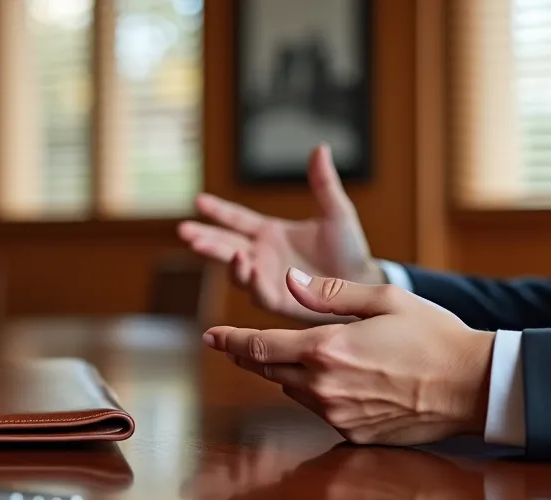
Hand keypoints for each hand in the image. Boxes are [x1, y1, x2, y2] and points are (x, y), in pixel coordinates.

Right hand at [178, 145, 381, 322]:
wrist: (365, 282)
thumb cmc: (349, 248)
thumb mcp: (337, 212)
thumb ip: (324, 184)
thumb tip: (320, 147)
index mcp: (270, 233)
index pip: (237, 220)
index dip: (218, 211)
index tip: (198, 200)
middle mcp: (262, 256)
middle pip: (225, 245)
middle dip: (205, 239)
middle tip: (185, 232)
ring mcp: (266, 279)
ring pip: (235, 270)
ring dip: (224, 261)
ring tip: (215, 249)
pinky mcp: (277, 300)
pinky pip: (258, 292)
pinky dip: (251, 281)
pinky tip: (246, 268)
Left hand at [204, 269, 494, 445]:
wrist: (473, 386)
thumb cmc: (434, 336)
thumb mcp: (383, 300)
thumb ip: (329, 294)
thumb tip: (289, 282)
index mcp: (325, 350)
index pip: (257, 347)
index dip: (229, 340)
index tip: (211, 335)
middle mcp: (324, 388)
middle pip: (267, 371)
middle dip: (249, 356)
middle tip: (236, 345)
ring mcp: (337, 416)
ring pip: (292, 391)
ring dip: (287, 373)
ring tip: (298, 356)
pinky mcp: (354, 434)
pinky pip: (320, 411)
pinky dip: (317, 394)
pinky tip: (336, 380)